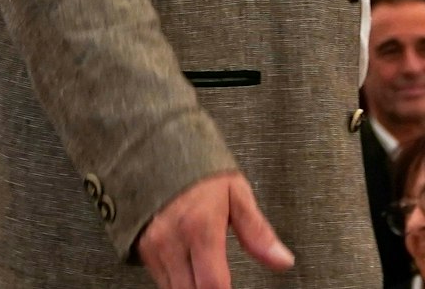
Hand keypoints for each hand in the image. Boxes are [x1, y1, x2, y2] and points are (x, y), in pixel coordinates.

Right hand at [135, 171, 291, 288]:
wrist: (157, 149)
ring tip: (210, 276)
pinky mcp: (142, 249)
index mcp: (199, 227)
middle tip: (223, 281)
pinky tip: (193, 270)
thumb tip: (282, 261)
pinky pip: (162, 280)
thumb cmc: (200, 170)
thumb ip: (258, 233)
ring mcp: (153, 247)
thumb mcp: (236, 193)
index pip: (213, 285)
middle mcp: (171, 240)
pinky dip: (180, 282)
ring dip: (194, 288)